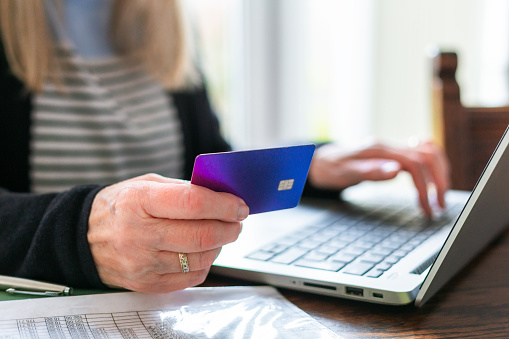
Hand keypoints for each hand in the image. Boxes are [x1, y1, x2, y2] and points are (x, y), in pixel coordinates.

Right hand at [87, 173, 248, 292]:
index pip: (193, 203)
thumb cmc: (120, 206)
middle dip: (229, 228)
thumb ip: (183, 189)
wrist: (83, 238)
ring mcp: (142, 263)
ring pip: (200, 258)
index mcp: (138, 201)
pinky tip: (202, 250)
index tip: (239, 205)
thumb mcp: (145, 184)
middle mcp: (139, 234)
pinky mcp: (147, 283)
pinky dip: (205, 262)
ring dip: (220, 245)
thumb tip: (222, 196)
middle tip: (237, 221)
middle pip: (201, 235)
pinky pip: (191, 277)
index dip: (223, 205)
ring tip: (220, 234)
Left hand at [308, 141, 449, 214]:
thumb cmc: (331, 169)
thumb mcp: (346, 173)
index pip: (415, 163)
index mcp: (380, 150)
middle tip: (440, 206)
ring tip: (440, 196)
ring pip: (428, 153)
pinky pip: (420, 152)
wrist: (321, 161)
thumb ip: (370, 171)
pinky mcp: (392, 154)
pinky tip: (433, 177)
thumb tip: (397, 170)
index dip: (425, 186)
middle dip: (439, 181)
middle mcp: (389, 146)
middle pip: (428, 156)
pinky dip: (432, 164)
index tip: (427, 208)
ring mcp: (392, 149)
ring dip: (439, 173)